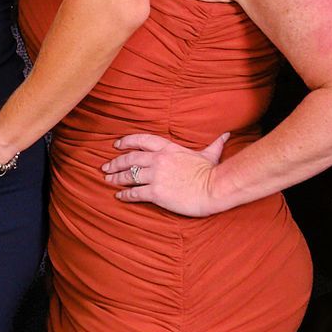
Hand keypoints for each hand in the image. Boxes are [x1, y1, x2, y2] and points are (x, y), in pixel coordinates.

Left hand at [102, 132, 228, 215]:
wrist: (214, 188)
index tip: (117, 145)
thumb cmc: (212, 172)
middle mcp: (158, 160)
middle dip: (116, 162)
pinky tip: (119, 196)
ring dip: (116, 178)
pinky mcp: (156, 192)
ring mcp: (155, 176)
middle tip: (106, 167)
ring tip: (108, 181)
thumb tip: (226, 135)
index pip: (141, 140)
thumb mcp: (209, 154)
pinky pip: (134, 193)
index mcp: (168, 148)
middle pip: (130, 158)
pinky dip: (125, 194)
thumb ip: (214, 144)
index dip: (126, 142)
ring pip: (129, 175)